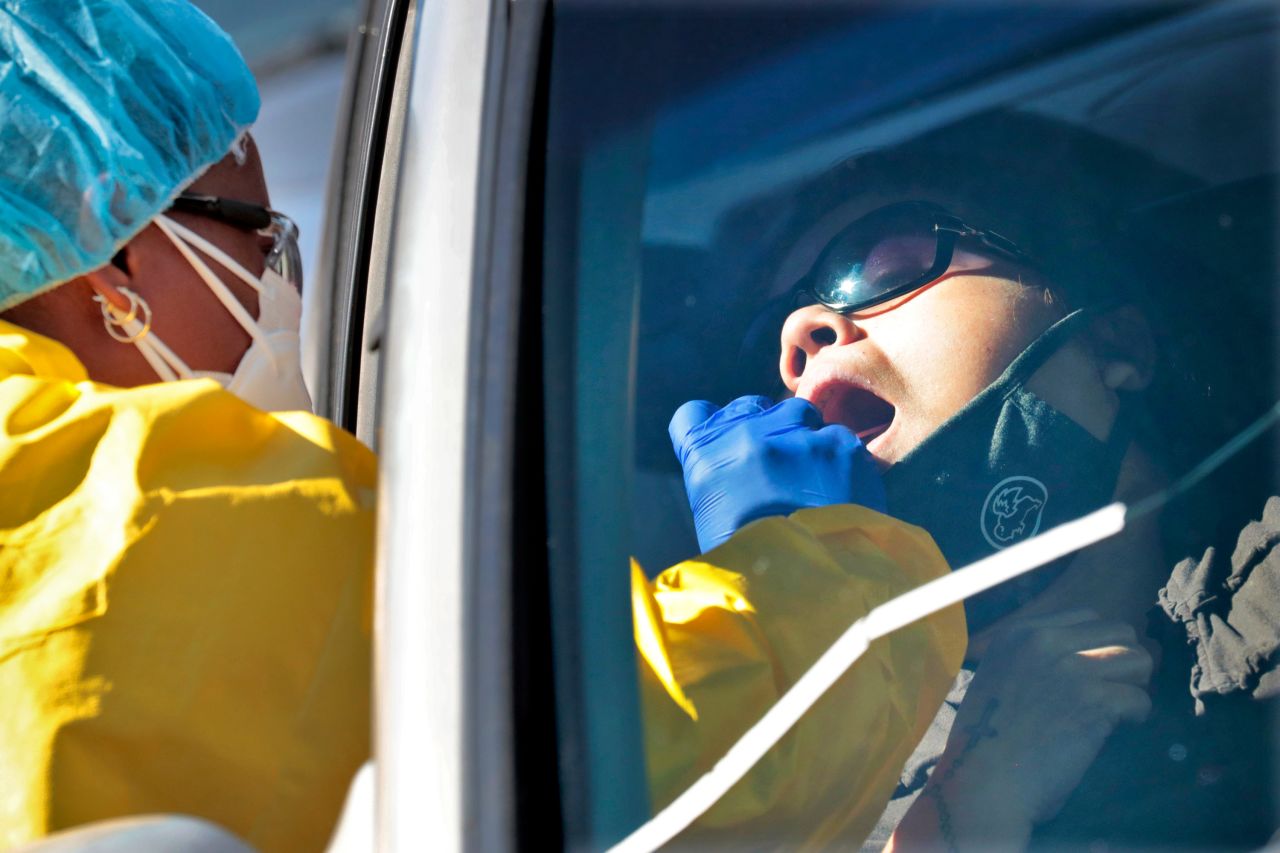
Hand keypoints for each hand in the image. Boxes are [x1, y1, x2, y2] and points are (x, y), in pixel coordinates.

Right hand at [669, 395, 884, 551]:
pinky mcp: (840, 445)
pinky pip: (839, 437)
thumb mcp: (714, 520)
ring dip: (804, 439)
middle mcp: (745, 435)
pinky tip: (840, 493)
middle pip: (751, 406)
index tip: (727, 444)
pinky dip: (841, 460)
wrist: (809, 591)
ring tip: (814, 482)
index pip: (694, 414)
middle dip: (763, 429)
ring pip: (800, 414)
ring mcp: (795, 436)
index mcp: (704, 455)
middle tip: (778, 468)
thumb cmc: (752, 568)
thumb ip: (723, 479)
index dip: (711, 425)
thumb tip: (737, 469)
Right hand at [919, 610, 1152, 844]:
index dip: (1097, 644)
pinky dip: (1136, 718)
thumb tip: (1078, 658)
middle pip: (1119, 631)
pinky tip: (1115, 731)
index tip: (1093, 672)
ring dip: (1134, 686)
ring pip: (1138, 659)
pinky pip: (1140, 700)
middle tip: (1114, 690)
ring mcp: (1071, 669)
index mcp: (1019, 634)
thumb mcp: (997, 678)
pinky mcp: (1094, 701)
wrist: (984, 779)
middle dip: (1124, 661)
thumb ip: (1031, 661)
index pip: (1085, 616)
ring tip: (1119, 710)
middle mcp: (1045, 641)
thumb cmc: (986, 741)